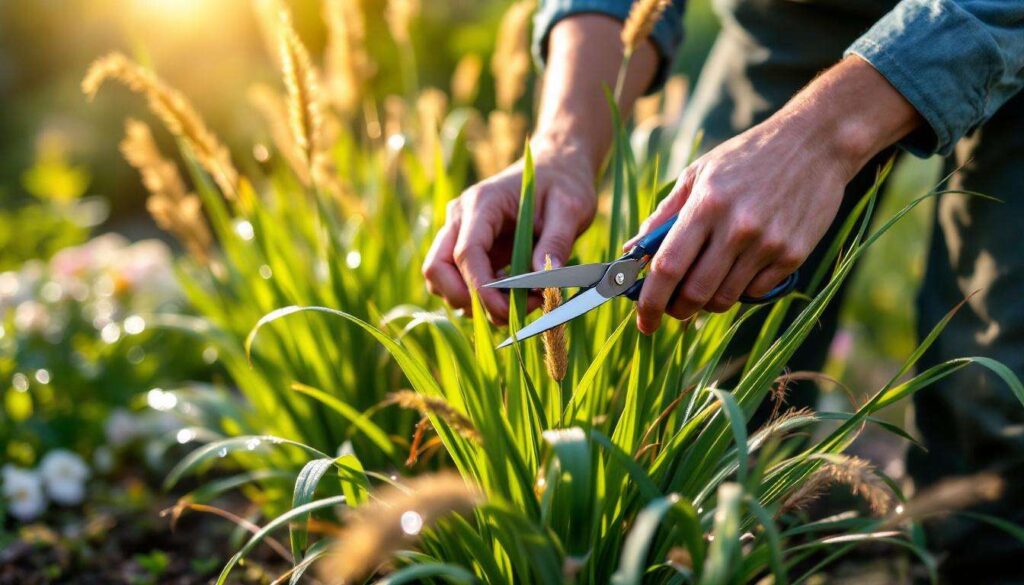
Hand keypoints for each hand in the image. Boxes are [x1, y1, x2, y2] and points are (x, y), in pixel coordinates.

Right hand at [423, 139, 596, 322]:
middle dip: (466, 300)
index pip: (465, 253)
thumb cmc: (563, 185)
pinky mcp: (467, 249)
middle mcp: (460, 218)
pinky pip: (458, 282)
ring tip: (522, 301)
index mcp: (482, 203)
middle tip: (511, 312)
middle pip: (436, 269)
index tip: (510, 310)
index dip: (481, 289)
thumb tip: (544, 281)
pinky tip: (514, 295)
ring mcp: (459, 234)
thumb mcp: (570, 208)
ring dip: (473, 303)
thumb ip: (557, 242)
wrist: (555, 169)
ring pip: (441, 280)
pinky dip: (480, 298)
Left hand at [624, 57, 921, 334]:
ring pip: (725, 298)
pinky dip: (740, 290)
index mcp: (706, 205)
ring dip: (707, 303)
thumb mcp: (698, 173)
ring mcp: (768, 243)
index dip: (649, 301)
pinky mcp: (793, 255)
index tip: (642, 322)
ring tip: (705, 285)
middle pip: (695, 292)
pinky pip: (755, 292)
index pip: (667, 267)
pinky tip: (739, 270)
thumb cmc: (747, 157)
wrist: (816, 143)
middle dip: (676, 310)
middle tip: (673, 307)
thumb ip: (663, 215)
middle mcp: (736, 227)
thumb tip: (631, 252)